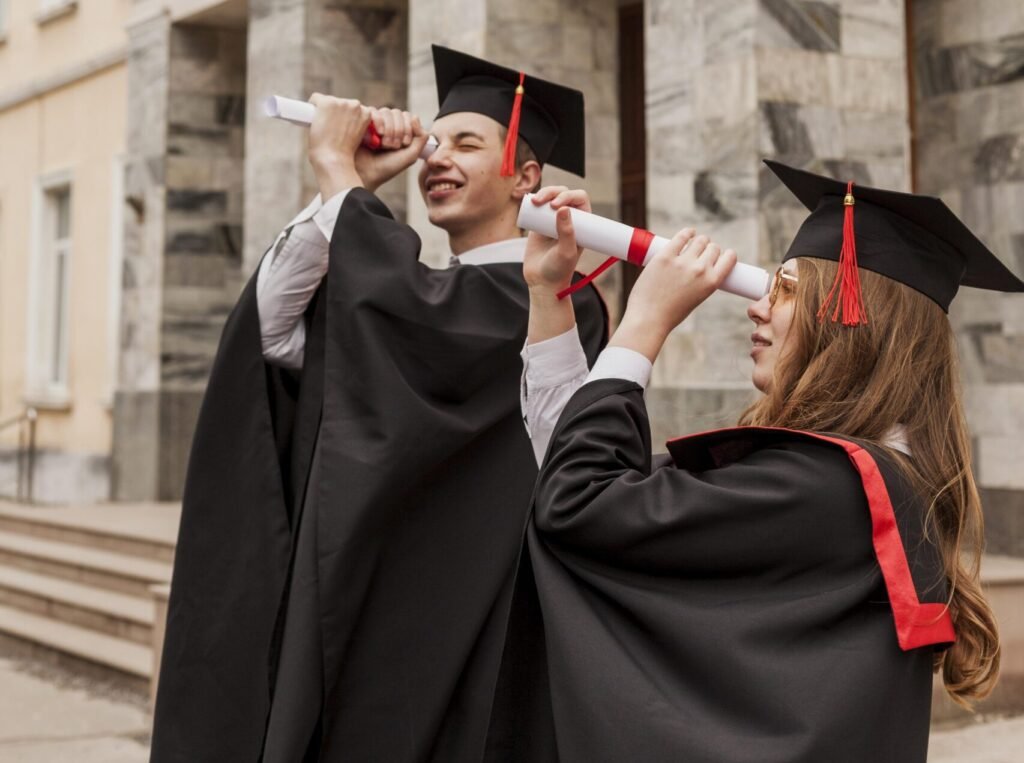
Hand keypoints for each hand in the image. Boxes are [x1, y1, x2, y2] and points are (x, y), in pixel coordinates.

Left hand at [307, 94, 370, 197]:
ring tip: (324, 128)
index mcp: (366, 114)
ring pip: (329, 101)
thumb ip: (352, 125)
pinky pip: (315, 99)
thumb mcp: (357, 138)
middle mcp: (355, 105)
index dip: (344, 118)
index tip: (339, 128)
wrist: (334, 161)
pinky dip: (312, 106)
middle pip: (341, 103)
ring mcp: (341, 103)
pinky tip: (312, 119)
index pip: (353, 108)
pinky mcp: (327, 103)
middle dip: (335, 113)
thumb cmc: (344, 156)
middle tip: (331, 130)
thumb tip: (339, 120)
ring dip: (325, 111)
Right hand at [355, 108, 430, 192]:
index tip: (404, 143)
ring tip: (384, 144)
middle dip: (399, 130)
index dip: (408, 127)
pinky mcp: (362, 121)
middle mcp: (387, 124)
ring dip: (389, 129)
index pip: (408, 116)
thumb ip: (421, 138)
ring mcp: (374, 122)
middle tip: (394, 146)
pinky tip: (378, 134)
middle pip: (398, 113)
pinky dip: (379, 121)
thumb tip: (415, 117)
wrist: (366, 174)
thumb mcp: (411, 155)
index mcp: (399, 131)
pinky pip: (373, 111)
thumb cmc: (387, 167)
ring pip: (386, 111)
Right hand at [523, 186, 591, 294]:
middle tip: (541, 202)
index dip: (569, 195)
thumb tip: (563, 208)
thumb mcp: (566, 252)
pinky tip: (530, 202)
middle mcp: (570, 218)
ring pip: (550, 196)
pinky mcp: (539, 222)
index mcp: (583, 222)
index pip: (579, 198)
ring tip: (534, 202)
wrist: (542, 281)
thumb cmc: (559, 269)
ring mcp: (554, 219)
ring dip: (543, 193)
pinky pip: (537, 206)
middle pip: (563, 193)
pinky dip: (534, 200)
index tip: (556, 206)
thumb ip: (567, 232)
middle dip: (552, 192)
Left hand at [613, 231, 736, 361]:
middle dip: (709, 249)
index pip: (729, 258)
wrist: (648, 319)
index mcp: (712, 282)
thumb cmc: (670, 313)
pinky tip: (688, 233)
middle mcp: (700, 270)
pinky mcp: (665, 257)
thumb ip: (702, 281)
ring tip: (693, 244)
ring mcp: (682, 262)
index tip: (720, 255)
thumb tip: (701, 262)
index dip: (726, 254)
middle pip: (713, 247)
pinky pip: (680, 237)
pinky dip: (687, 233)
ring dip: (698, 241)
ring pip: (699, 240)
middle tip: (700, 254)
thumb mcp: (697, 299)